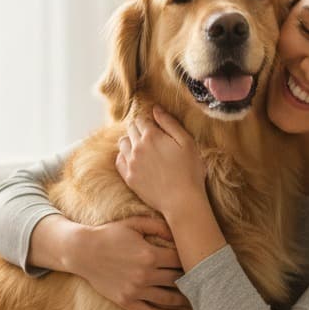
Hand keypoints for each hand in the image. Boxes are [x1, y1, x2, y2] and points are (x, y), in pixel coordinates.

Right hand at [69, 214, 190, 309]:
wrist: (83, 252)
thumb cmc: (110, 234)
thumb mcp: (134, 223)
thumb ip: (158, 226)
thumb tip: (180, 231)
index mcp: (150, 254)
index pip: (180, 259)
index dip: (190, 259)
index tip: (198, 260)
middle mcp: (145, 274)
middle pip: (177, 279)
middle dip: (190, 278)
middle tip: (201, 280)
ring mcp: (136, 290)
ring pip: (168, 298)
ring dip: (183, 300)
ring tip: (195, 299)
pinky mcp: (126, 301)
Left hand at [116, 105, 207, 221]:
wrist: (182, 200)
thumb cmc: (190, 171)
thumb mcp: (187, 142)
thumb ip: (170, 123)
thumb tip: (156, 108)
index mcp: (152, 135)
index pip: (142, 119)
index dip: (149, 121)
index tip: (156, 127)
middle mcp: (137, 147)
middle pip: (131, 128)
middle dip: (139, 129)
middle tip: (152, 138)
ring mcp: (131, 162)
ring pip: (123, 143)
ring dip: (131, 141)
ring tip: (143, 149)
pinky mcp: (128, 177)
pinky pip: (119, 159)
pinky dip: (125, 156)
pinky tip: (135, 160)